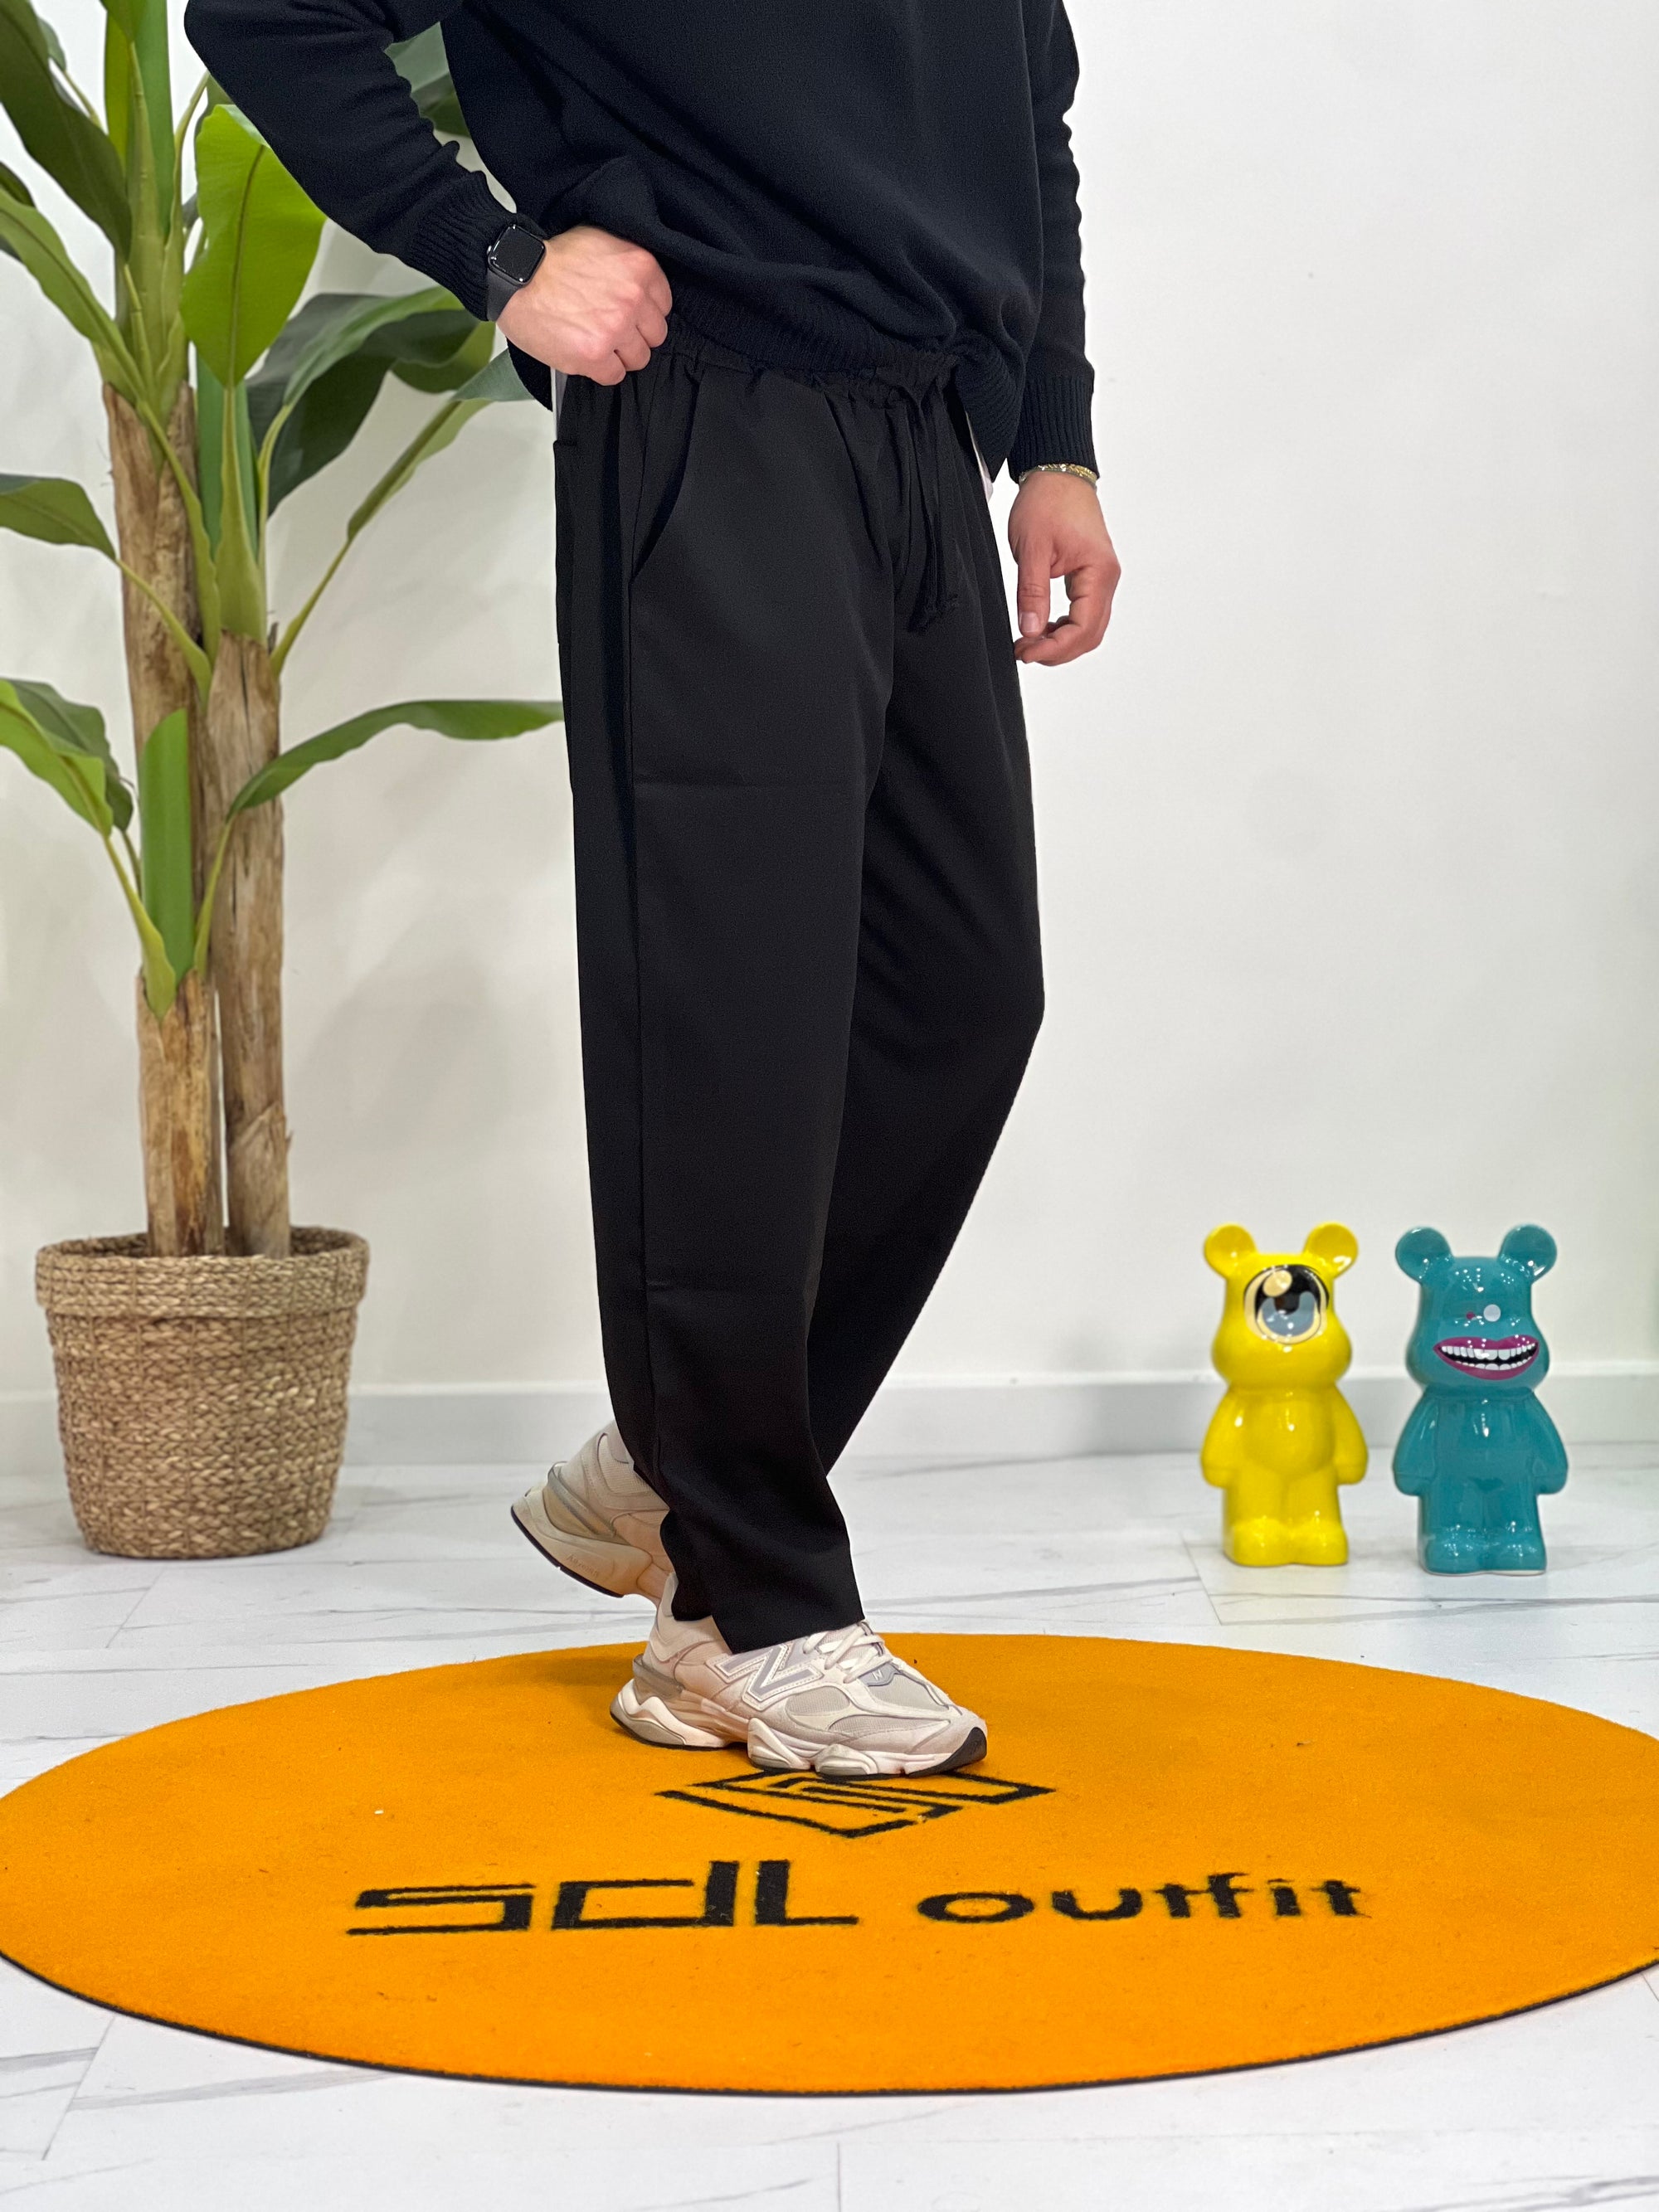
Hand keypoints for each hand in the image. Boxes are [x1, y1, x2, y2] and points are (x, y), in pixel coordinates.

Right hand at [497, 224, 670, 384]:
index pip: (663, 305)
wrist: (517, 274)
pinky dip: (600, 370)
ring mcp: (616, 329)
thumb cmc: (551, 259)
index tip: (629, 313)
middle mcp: (633, 299)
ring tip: (596, 342)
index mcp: (640, 267)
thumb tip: (640, 288)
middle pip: (655, 335)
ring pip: (638, 358)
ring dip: (618, 355)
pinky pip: (614, 375)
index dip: (644, 312)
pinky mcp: (595, 355)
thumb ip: (627, 266)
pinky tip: (585, 354)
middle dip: (635, 335)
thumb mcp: (601, 243)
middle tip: (611, 330)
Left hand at [1008, 472, 1120, 664]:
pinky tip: (1043, 626)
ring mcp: (1101, 578)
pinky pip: (1085, 613)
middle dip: (1058, 651)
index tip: (1024, 652)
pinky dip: (1065, 627)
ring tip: (1030, 641)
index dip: (1054, 648)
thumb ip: (1032, 593)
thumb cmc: (1047, 501)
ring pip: (1089, 627)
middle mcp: (1107, 578)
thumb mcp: (1032, 549)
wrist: (1057, 474)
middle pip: (1090, 634)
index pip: (1083, 628)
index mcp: (1098, 572)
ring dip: (1062, 642)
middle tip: (1023, 652)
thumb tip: (1031, 631)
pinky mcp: (1092, 576)